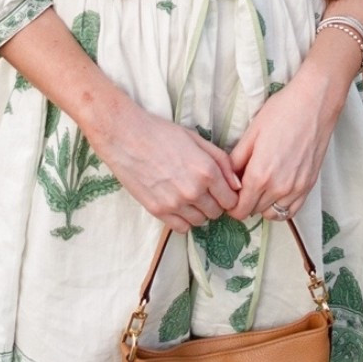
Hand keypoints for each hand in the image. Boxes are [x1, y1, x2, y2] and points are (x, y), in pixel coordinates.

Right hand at [89, 97, 239, 232]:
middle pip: (217, 212)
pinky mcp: (158, 211)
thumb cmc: (162, 133)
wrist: (126, 137)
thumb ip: (222, 162)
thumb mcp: (197, 139)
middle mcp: (194, 190)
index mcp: (207, 171)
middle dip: (215, 203)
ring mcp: (175, 203)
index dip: (229, 195)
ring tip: (189, 196)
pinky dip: (183, 220)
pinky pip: (181, 228)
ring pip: (200, 221)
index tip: (222, 191)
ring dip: (199, 212)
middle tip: (204, 191)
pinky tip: (178, 205)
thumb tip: (237, 184)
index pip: (231, 200)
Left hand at [228, 70, 347, 221]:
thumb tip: (227, 179)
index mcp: (260, 175)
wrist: (314, 104)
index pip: (239, 209)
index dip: (230, 204)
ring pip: (272, 214)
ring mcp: (296, 189)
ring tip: (258, 187)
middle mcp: (279, 188)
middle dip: (244, 203)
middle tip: (241, 186)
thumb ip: (236, 161)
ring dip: (262, 206)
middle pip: (253, 211)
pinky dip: (280, 206)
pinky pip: (291, 211)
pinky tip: (275, 191)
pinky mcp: (309, 185)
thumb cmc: (281, 112)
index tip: (228, 193)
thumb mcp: (251, 133)